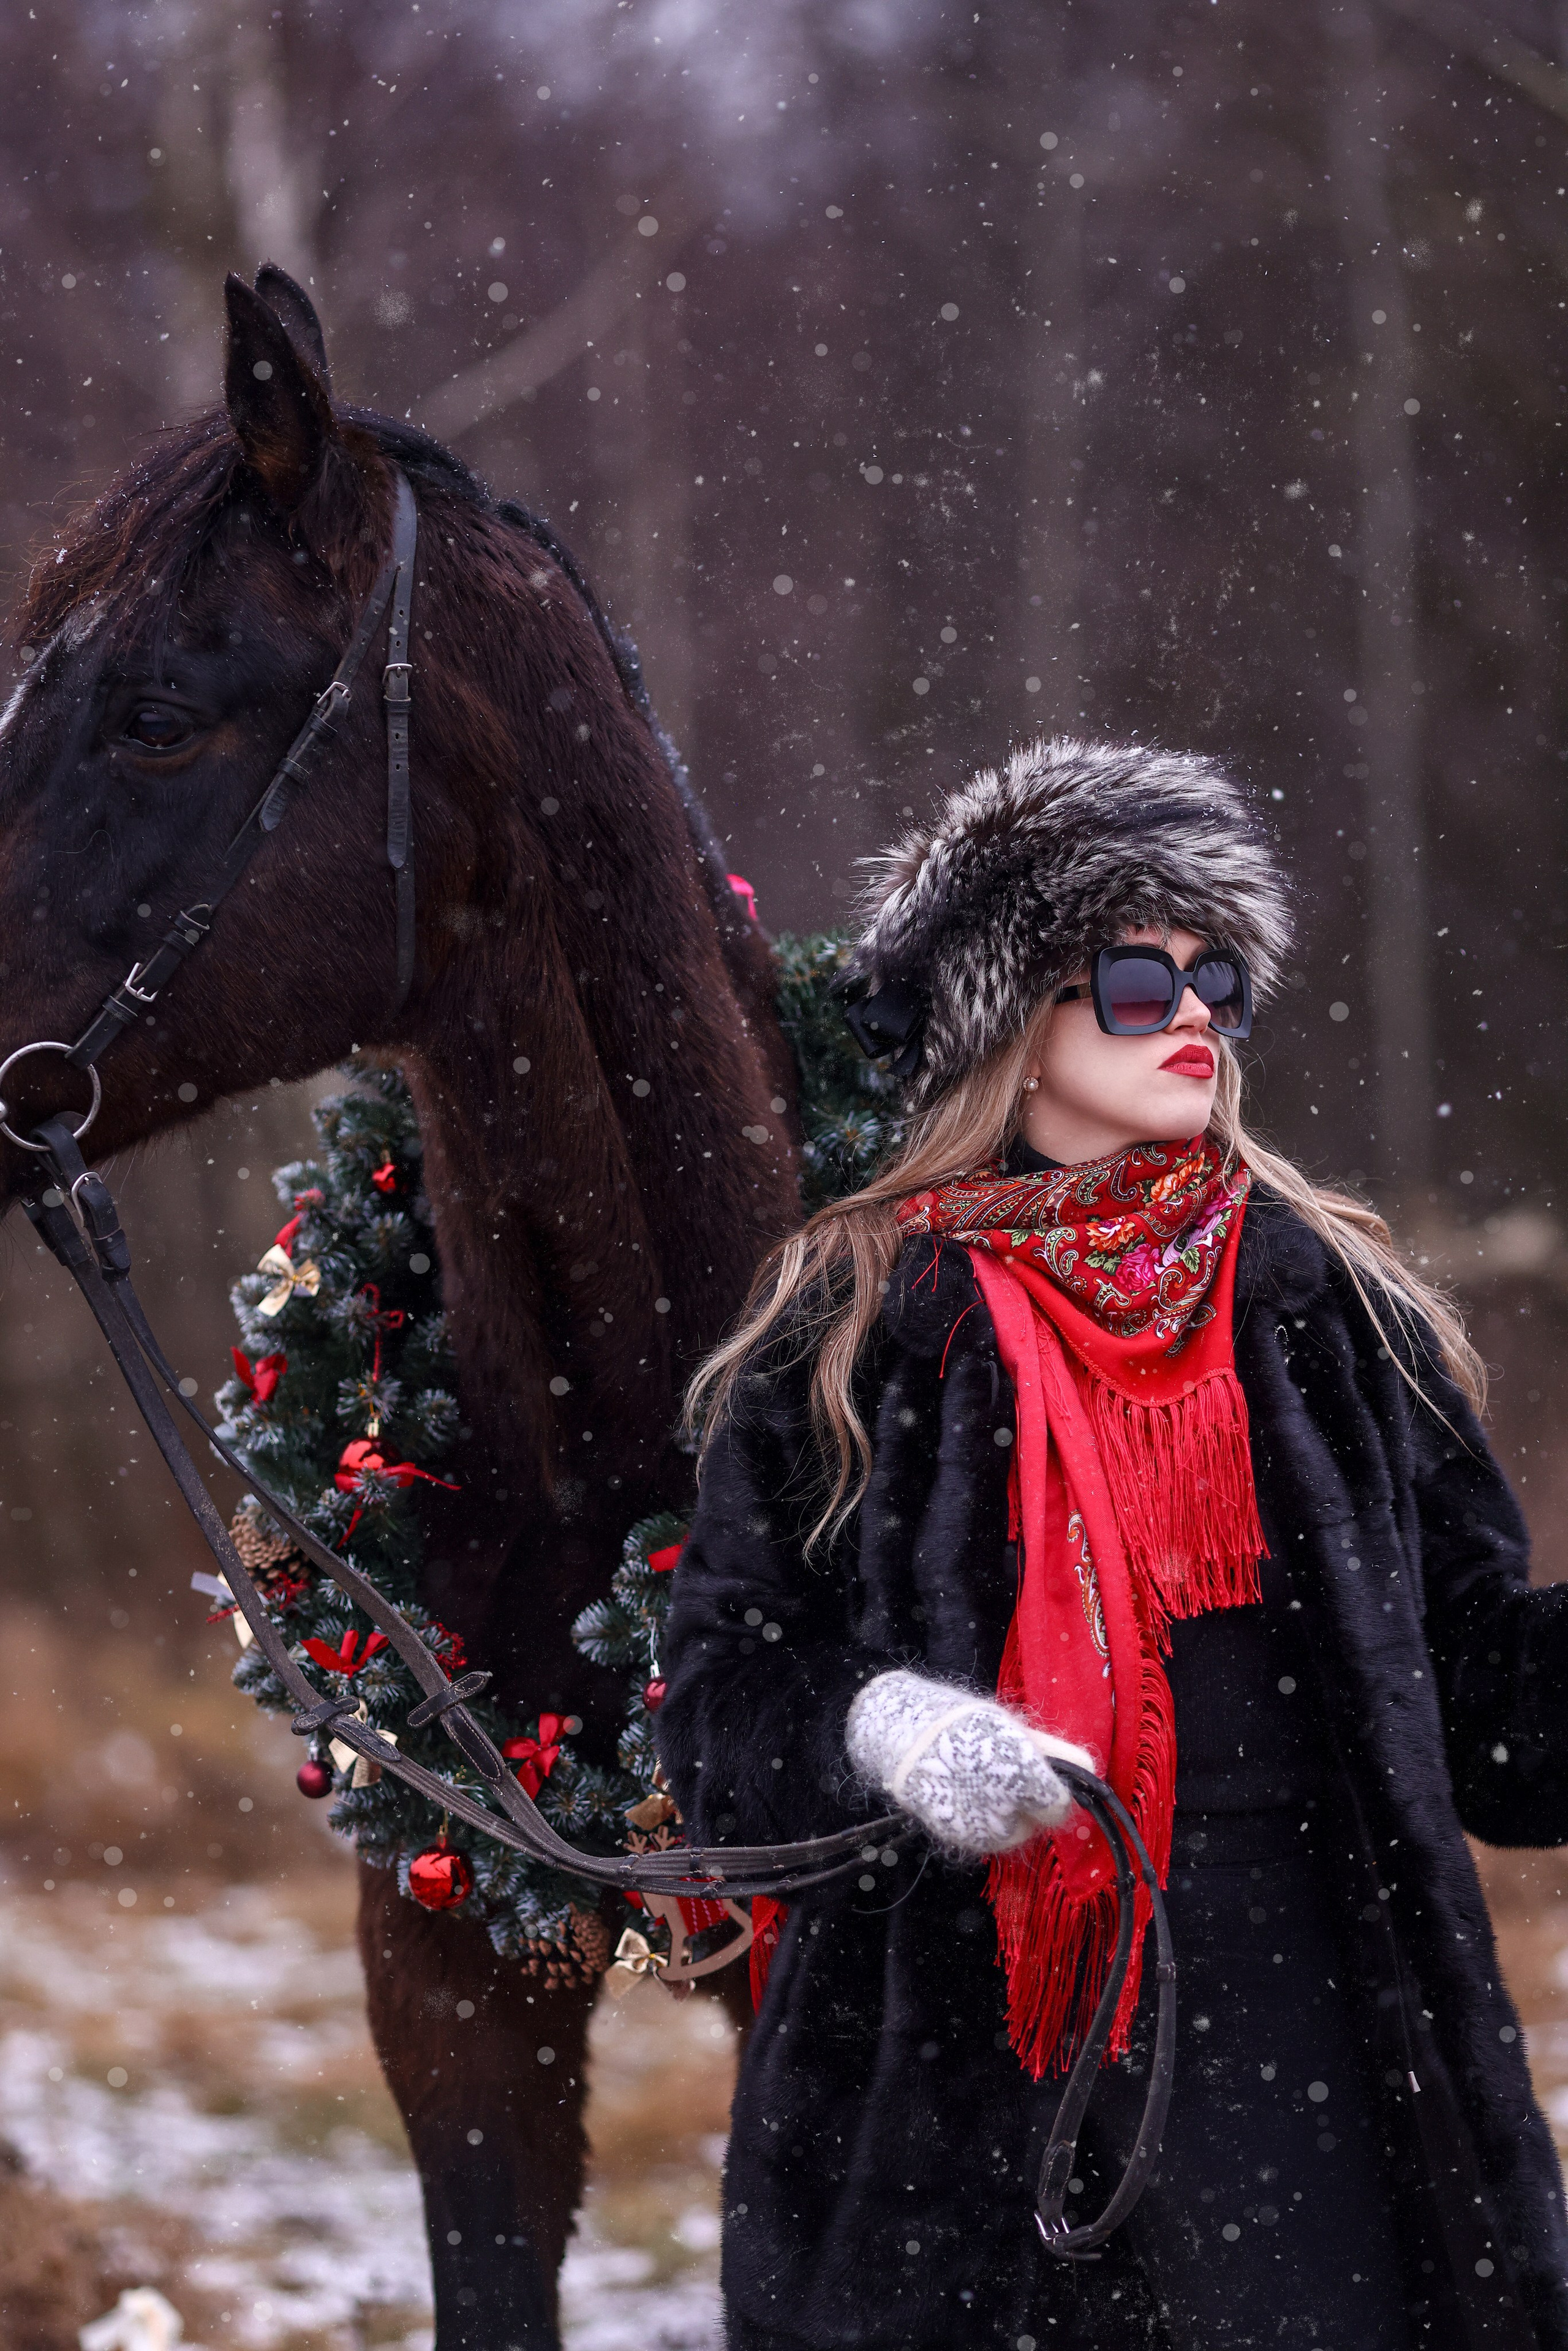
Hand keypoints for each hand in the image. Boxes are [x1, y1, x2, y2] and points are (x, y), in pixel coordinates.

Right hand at [845, 1669, 1092, 1858]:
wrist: (903, 1738)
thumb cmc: (962, 1722)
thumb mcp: (1011, 1726)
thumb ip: (1053, 1753)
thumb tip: (1091, 1770)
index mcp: (1025, 1776)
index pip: (1060, 1805)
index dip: (1055, 1790)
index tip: (1042, 1776)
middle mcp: (1007, 1810)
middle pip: (1039, 1822)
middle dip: (1032, 1803)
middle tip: (1008, 1775)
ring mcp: (981, 1830)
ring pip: (1014, 1834)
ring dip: (1010, 1816)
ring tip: (985, 1784)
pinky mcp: (961, 1840)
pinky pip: (987, 1839)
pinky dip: (985, 1823)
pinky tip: (969, 1797)